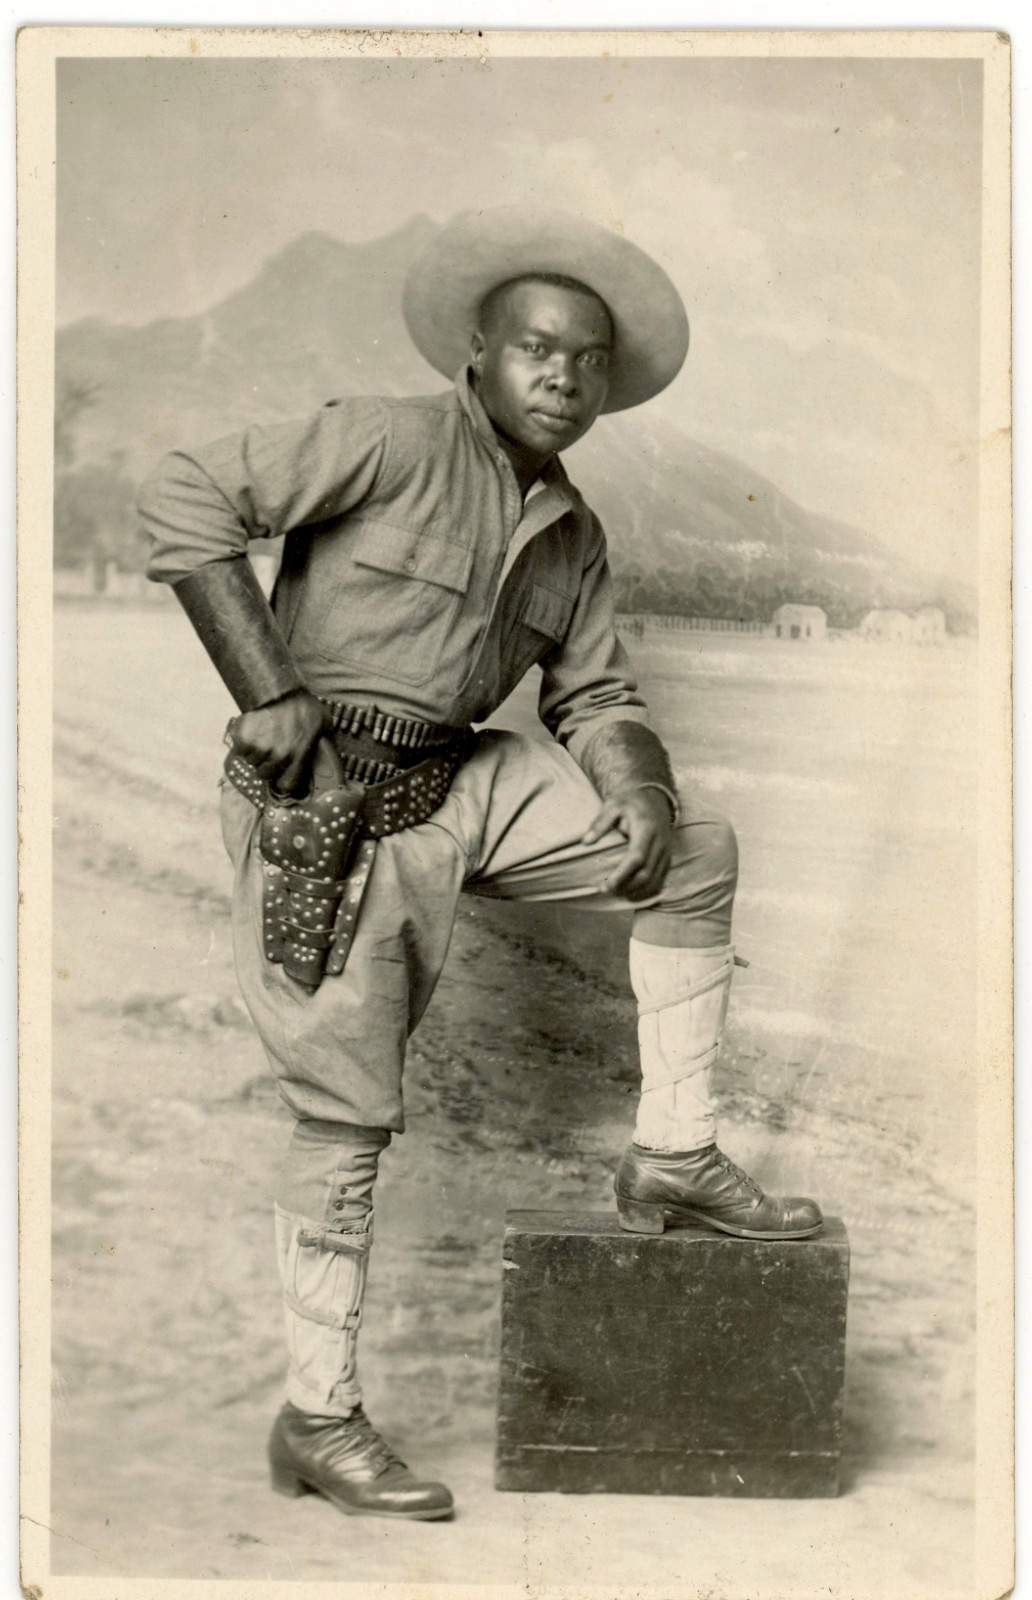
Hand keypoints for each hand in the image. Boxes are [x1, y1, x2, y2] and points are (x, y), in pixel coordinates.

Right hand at [230, 689, 328, 796]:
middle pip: (265, 774)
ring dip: (254, 751)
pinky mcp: (243, 739)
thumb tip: (331, 763)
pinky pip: (239, 749)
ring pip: (251, 761)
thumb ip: (325, 747)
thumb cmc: (302, 705)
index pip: (287, 785)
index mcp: (298, 756)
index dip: (283, 779)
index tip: (281, 773)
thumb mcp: (324, 726)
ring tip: (263, 734)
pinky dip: (242, 742)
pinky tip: (252, 730)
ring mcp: (260, 749)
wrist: (278, 687)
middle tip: (270, 747)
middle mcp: (278, 756)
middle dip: (266, 763)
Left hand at [581, 787, 674, 901]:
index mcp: (646, 829)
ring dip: (637, 892)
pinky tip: (632, 894)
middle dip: (626, 887)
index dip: (622, 875)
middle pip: (646, 873)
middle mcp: (660, 842)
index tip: (605, 885)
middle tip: (605, 890)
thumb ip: (600, 823)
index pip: (637, 857)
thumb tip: (585, 841)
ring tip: (617, 894)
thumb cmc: (630, 801)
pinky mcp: (668, 857)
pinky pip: (661, 880)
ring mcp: (666, 851)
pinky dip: (647, 891)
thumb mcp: (613, 805)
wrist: (654, 796)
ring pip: (655, 880)